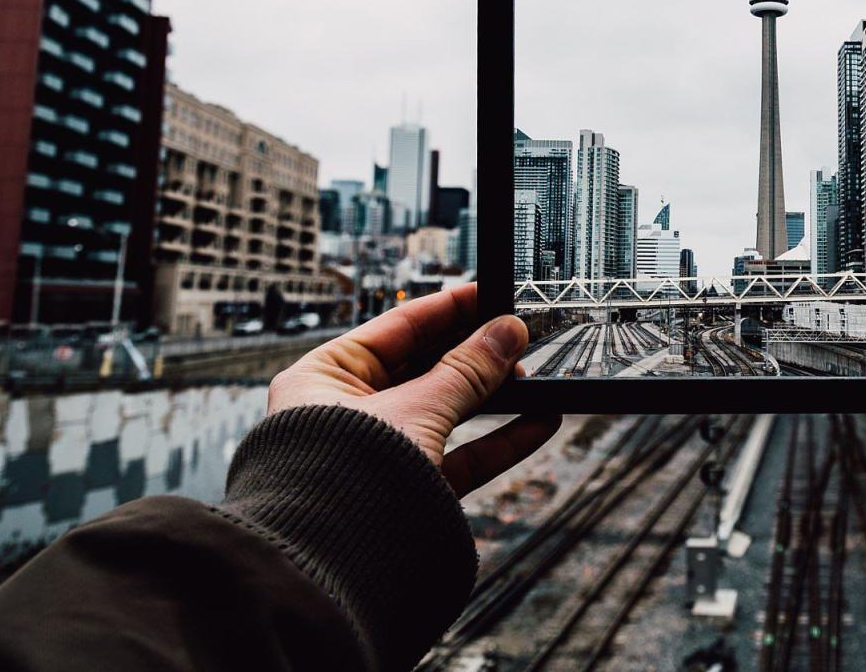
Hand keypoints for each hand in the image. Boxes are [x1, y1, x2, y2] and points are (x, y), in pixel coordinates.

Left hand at [267, 283, 560, 494]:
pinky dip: (498, 440)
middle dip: (476, 354)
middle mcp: (348, 412)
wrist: (330, 572)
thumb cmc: (343, 480)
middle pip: (425, 368)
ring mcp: (379, 453)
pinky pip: (459, 456)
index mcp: (325, 378)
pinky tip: (539, 422)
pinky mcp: (407, 491)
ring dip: (494, 396)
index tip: (489, 294)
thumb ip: (468, 369)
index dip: (447, 309)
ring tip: (535, 377)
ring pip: (446, 412)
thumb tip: (507, 332)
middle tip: (518, 336)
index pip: (397, 328)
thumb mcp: (416, 409)